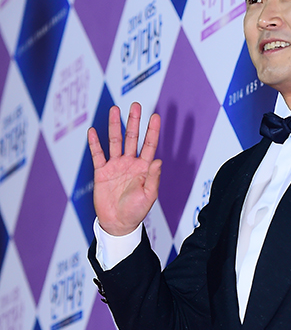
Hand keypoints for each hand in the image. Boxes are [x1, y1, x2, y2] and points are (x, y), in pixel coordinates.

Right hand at [88, 102, 161, 235]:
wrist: (118, 223)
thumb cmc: (135, 212)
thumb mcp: (148, 196)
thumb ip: (153, 178)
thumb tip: (158, 160)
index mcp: (143, 169)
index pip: (149, 145)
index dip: (153, 131)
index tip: (155, 116)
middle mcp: (130, 164)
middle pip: (132, 138)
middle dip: (134, 122)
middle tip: (136, 105)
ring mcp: (115, 166)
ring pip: (115, 141)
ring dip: (114, 126)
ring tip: (114, 110)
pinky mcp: (102, 172)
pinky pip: (97, 154)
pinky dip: (95, 143)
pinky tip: (93, 131)